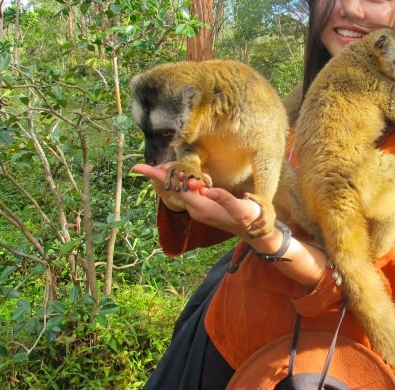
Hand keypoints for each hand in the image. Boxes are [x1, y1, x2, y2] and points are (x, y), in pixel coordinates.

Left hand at [132, 163, 261, 237]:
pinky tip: (180, 174)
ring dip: (169, 177)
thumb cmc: (250, 217)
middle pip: (172, 189)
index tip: (140, 168)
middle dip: (159, 176)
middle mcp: (196, 209)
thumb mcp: (241, 209)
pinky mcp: (202, 205)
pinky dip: (180, 181)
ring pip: (177, 190)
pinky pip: (185, 191)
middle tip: (144, 165)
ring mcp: (197, 208)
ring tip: (158, 167)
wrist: (253, 229)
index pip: (176, 189)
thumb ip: (224, 199)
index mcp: (202, 207)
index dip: (159, 177)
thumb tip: (207, 189)